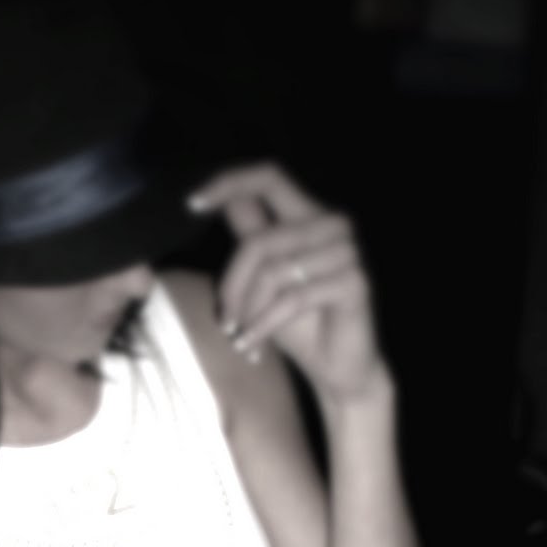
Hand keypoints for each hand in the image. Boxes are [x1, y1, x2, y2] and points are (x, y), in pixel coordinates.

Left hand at [188, 161, 384, 402]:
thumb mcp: (265, 278)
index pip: (268, 177)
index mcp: (309, 215)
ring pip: (272, 272)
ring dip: (248, 313)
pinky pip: (292, 299)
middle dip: (232, 286)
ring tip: (240, 340)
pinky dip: (264, 326)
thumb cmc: (300, 325)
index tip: (192, 203)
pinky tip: (252, 347)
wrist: (338, 369)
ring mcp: (347, 252)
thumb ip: (251, 238)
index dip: (230, 182)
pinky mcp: (354, 282)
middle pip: (259, 241)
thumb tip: (223, 201)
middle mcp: (332, 225)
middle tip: (224, 323)